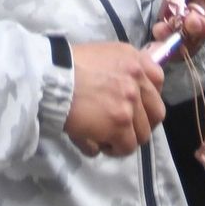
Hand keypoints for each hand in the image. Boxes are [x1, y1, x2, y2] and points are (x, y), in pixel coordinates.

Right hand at [64, 42, 165, 156]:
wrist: (47, 78)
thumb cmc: (63, 66)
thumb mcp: (98, 56)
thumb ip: (117, 69)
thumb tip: (125, 95)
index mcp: (133, 58)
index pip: (157, 80)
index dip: (146, 96)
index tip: (133, 104)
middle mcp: (137, 78)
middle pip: (155, 111)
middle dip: (141, 123)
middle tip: (123, 128)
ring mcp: (130, 102)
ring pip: (142, 133)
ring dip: (125, 138)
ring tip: (106, 138)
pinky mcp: (120, 123)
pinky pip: (126, 146)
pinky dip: (114, 149)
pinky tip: (97, 143)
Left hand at [140, 0, 204, 56]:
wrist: (178, 23)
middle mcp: (204, 17)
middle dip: (201, 24)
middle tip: (191, 21)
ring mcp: (195, 36)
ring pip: (191, 40)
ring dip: (178, 36)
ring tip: (162, 29)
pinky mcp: (184, 49)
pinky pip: (177, 50)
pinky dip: (167, 45)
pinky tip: (157, 40)